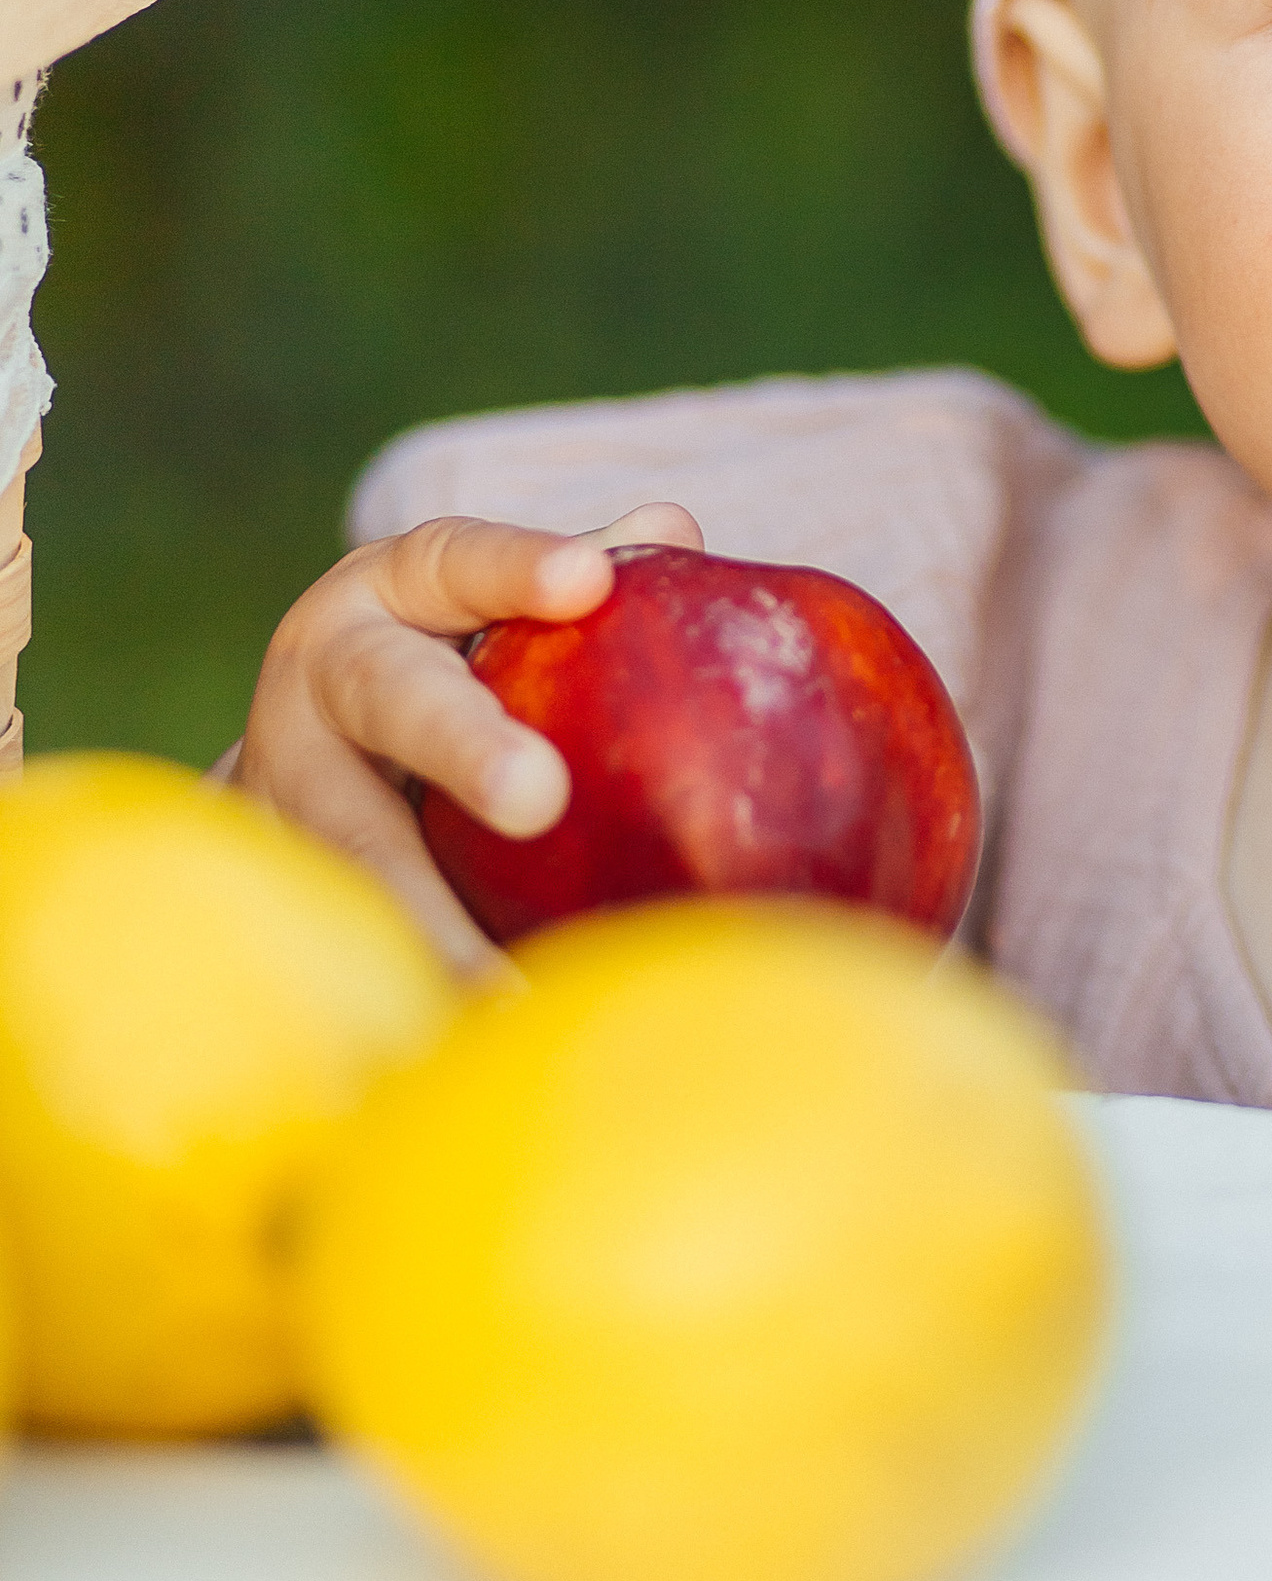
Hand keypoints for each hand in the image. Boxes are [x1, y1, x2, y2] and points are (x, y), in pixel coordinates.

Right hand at [237, 502, 704, 975]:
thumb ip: (575, 575)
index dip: (517, 566)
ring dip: (442, 928)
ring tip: (520, 997)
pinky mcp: (292, 901)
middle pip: (396, 706)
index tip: (588, 576)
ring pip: (364, 861)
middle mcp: (320, 690)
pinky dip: (432, 1000)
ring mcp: (287, 800)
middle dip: (466, 745)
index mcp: (384, 600)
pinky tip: (501, 1051)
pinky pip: (363, 955)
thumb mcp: (485, 607)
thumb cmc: (445, 664)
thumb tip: (674, 528)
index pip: (455, 560)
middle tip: (538, 795)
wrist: (297, 769)